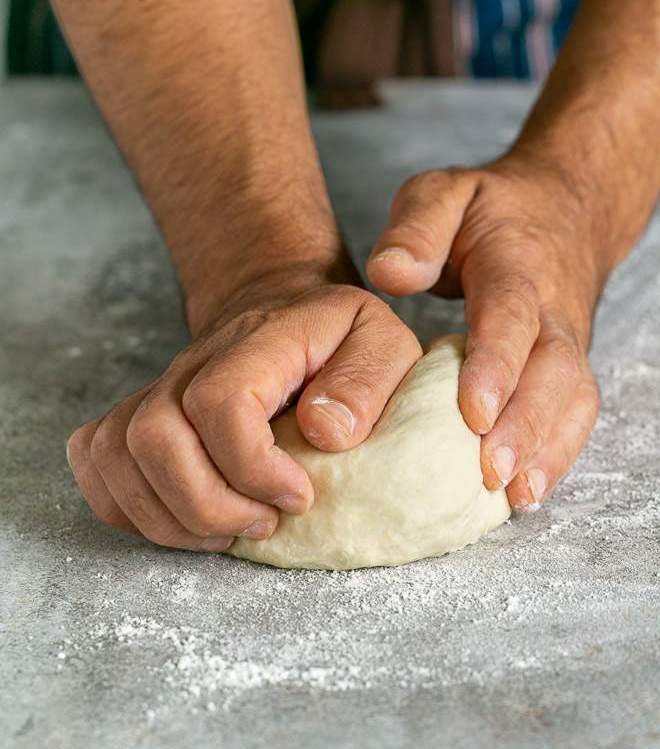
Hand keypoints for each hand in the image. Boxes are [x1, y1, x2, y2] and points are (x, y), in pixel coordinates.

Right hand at [66, 267, 420, 550]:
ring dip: (168, 516)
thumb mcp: (383, 342)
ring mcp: (161, 386)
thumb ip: (366, 381)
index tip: (299, 495)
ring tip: (228, 532)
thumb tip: (325, 433)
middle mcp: (196, 362)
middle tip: (264, 523)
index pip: (221, 401)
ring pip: (117, 453)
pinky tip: (182, 521)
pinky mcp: (142, 411)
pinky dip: (128, 506)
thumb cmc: (336, 336)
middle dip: (207, 504)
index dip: (253, 466)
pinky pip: (97, 459)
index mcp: (260, 340)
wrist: (283, 306)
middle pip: (154, 435)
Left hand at [367, 158, 603, 510]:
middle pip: (555, 368)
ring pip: (575, 397)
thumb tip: (390, 273)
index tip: (474, 413)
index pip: (512, 315)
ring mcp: (571, 339)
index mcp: (517, 264)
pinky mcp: (573, 365)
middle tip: (491, 472)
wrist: (568, 208)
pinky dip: (561, 454)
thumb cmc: (493, 208)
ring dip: (550, 449)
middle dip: (527, 425)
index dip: (498, 365)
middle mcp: (553, 307)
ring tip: (516, 498)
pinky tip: (528, 493)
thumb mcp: (445, 192)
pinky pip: (579, 411)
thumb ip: (417, 226)